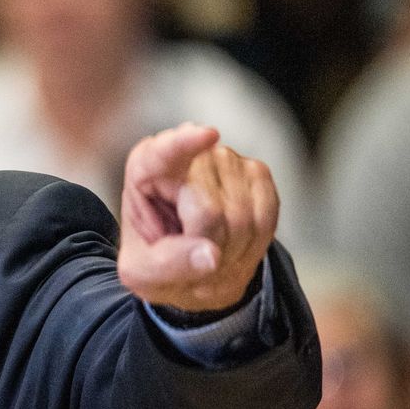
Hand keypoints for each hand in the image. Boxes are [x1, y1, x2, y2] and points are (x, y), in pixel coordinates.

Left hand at [117, 123, 277, 312]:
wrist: (193, 266)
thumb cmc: (158, 261)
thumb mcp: (143, 273)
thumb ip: (167, 265)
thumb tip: (211, 256)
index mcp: (145, 168)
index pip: (163, 153)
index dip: (184, 144)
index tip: (206, 135)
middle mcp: (187, 155)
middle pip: (209, 213)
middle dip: (206, 247)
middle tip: (192, 255)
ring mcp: (226, 160)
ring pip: (241, 219)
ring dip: (230, 250)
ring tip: (209, 248)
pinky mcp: (257, 173)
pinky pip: (266, 219)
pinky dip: (254, 243)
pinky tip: (234, 242)